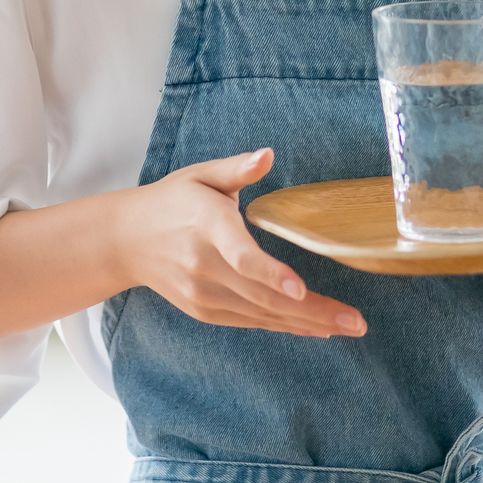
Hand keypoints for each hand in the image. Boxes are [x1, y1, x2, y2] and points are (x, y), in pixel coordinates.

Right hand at [122, 148, 365, 338]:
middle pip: (261, 294)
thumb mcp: (201, 175)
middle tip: (355, 321)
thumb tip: (267, 154)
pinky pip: (251, 321)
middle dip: (312, 309)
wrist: (126, 240)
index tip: (300, 288)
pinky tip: (316, 328)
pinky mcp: (204, 310)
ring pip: (261, 313)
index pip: (240, 256)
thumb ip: (237, 167)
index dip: (270, 274)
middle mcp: (204, 266)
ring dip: (307, 323)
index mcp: (206, 225)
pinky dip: (284, 326)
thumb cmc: (173, 200)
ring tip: (348, 326)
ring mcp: (203, 294)